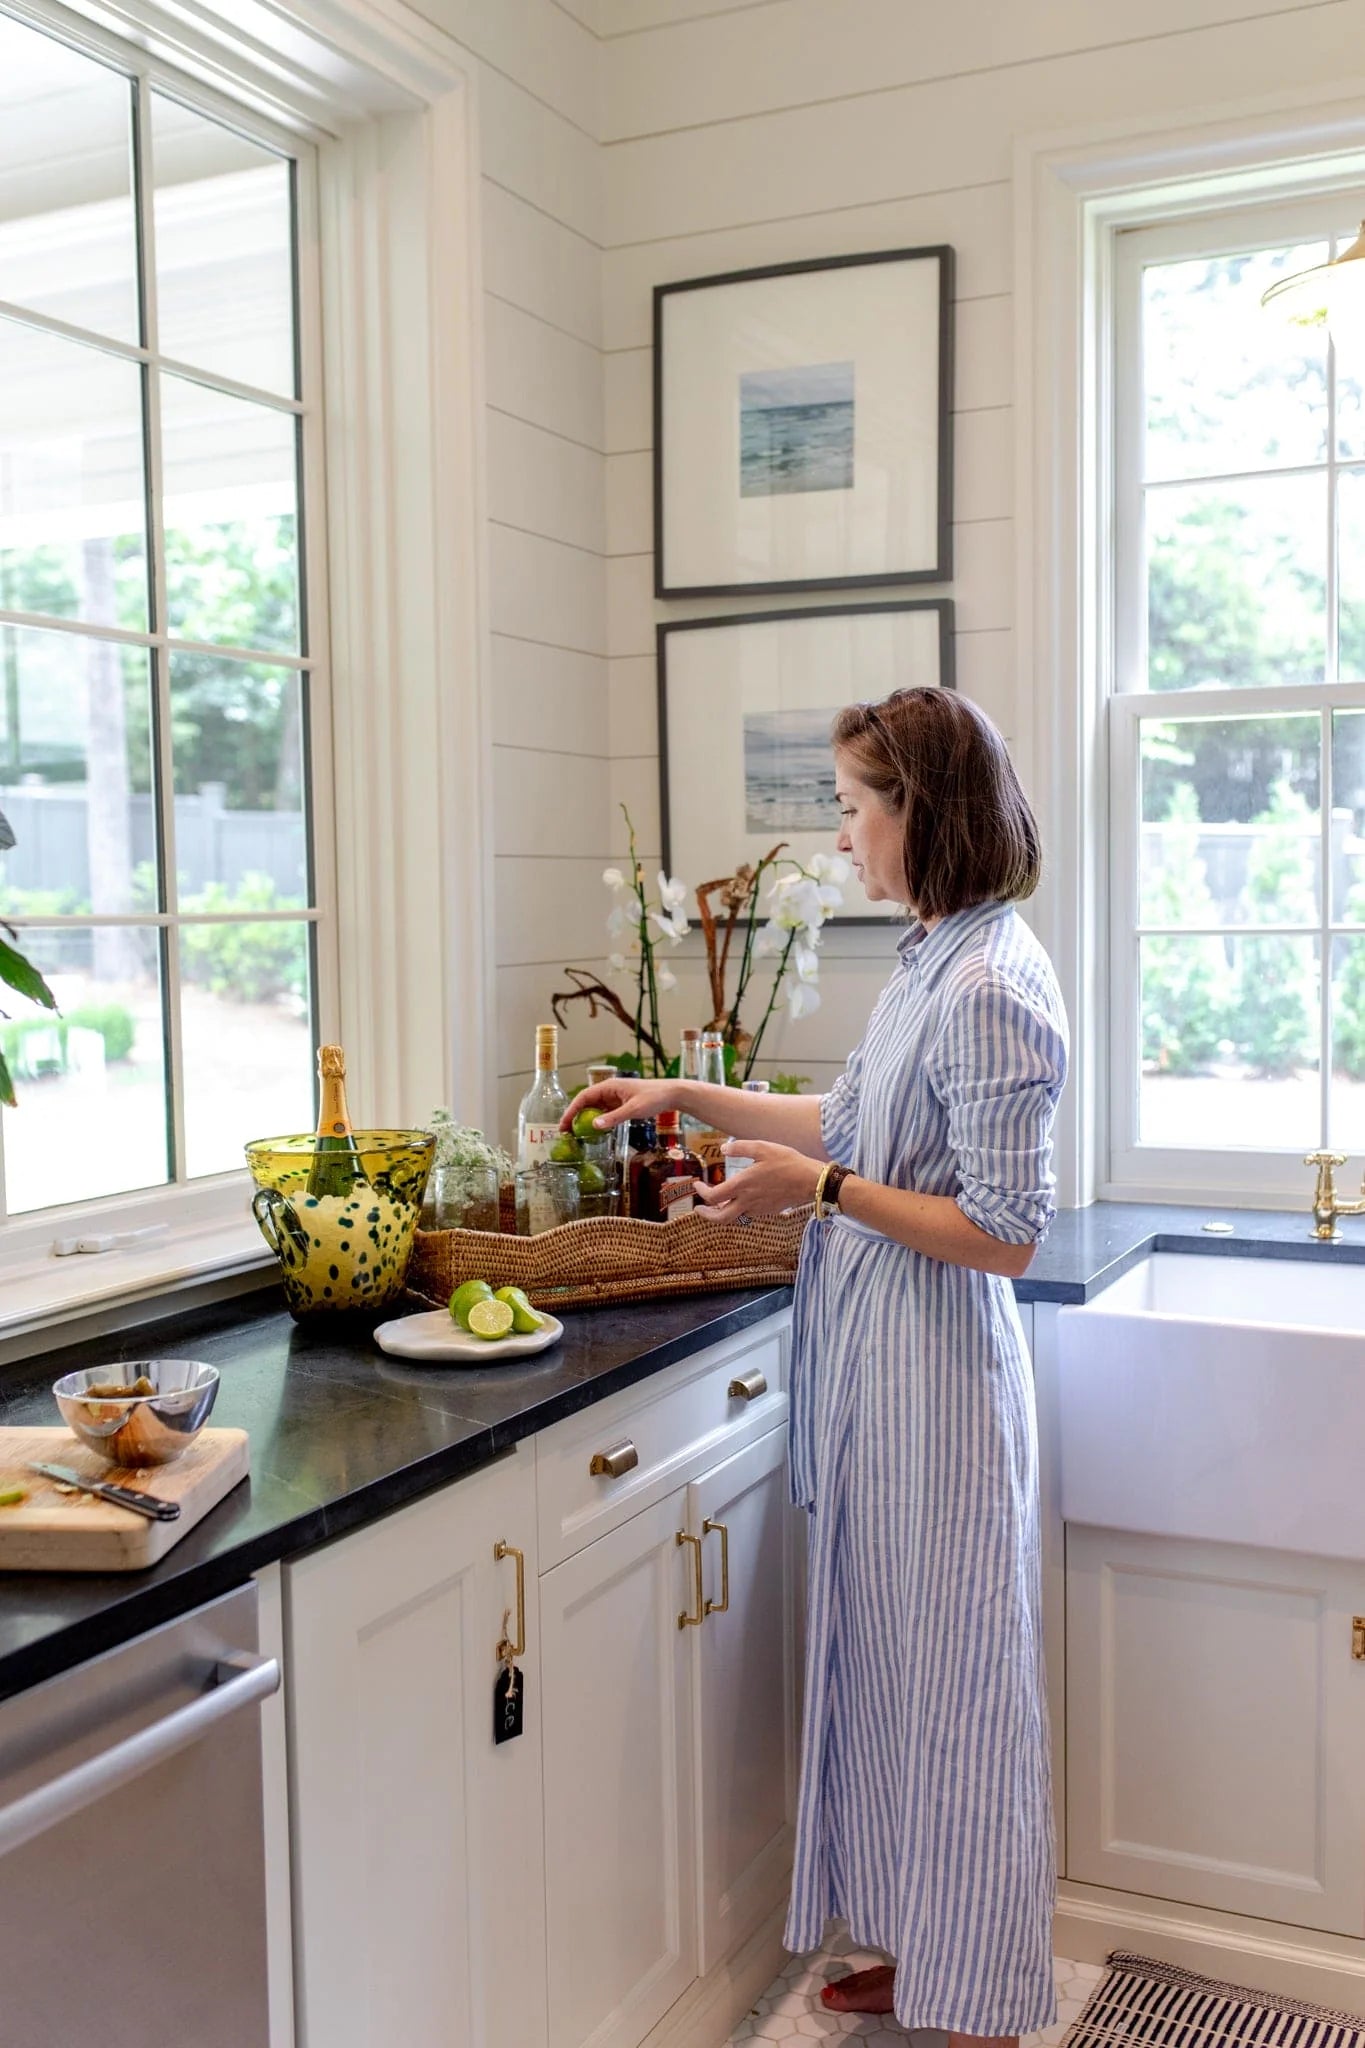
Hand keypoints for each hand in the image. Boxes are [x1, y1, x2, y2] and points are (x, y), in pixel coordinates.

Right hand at [559, 1076, 678, 1131]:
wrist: (672, 1094)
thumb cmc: (654, 1098)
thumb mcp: (633, 1109)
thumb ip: (614, 1118)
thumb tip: (594, 1126)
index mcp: (609, 1086)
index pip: (584, 1097)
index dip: (571, 1110)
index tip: (564, 1124)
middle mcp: (610, 1090)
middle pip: (586, 1103)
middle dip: (575, 1117)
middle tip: (566, 1133)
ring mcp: (615, 1097)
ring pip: (595, 1109)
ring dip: (585, 1120)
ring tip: (576, 1135)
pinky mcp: (622, 1104)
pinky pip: (605, 1113)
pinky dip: (598, 1122)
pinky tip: (594, 1133)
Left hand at [693, 1140, 821, 1221]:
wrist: (811, 1181)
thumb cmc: (788, 1162)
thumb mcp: (763, 1147)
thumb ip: (740, 1148)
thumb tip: (723, 1149)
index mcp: (743, 1185)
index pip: (713, 1196)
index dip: (701, 1192)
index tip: (697, 1185)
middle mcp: (748, 1200)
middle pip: (720, 1218)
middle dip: (706, 1215)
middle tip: (698, 1208)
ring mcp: (758, 1208)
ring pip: (733, 1218)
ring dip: (721, 1212)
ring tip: (716, 1203)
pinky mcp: (767, 1211)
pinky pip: (746, 1214)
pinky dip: (737, 1210)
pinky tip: (739, 1199)